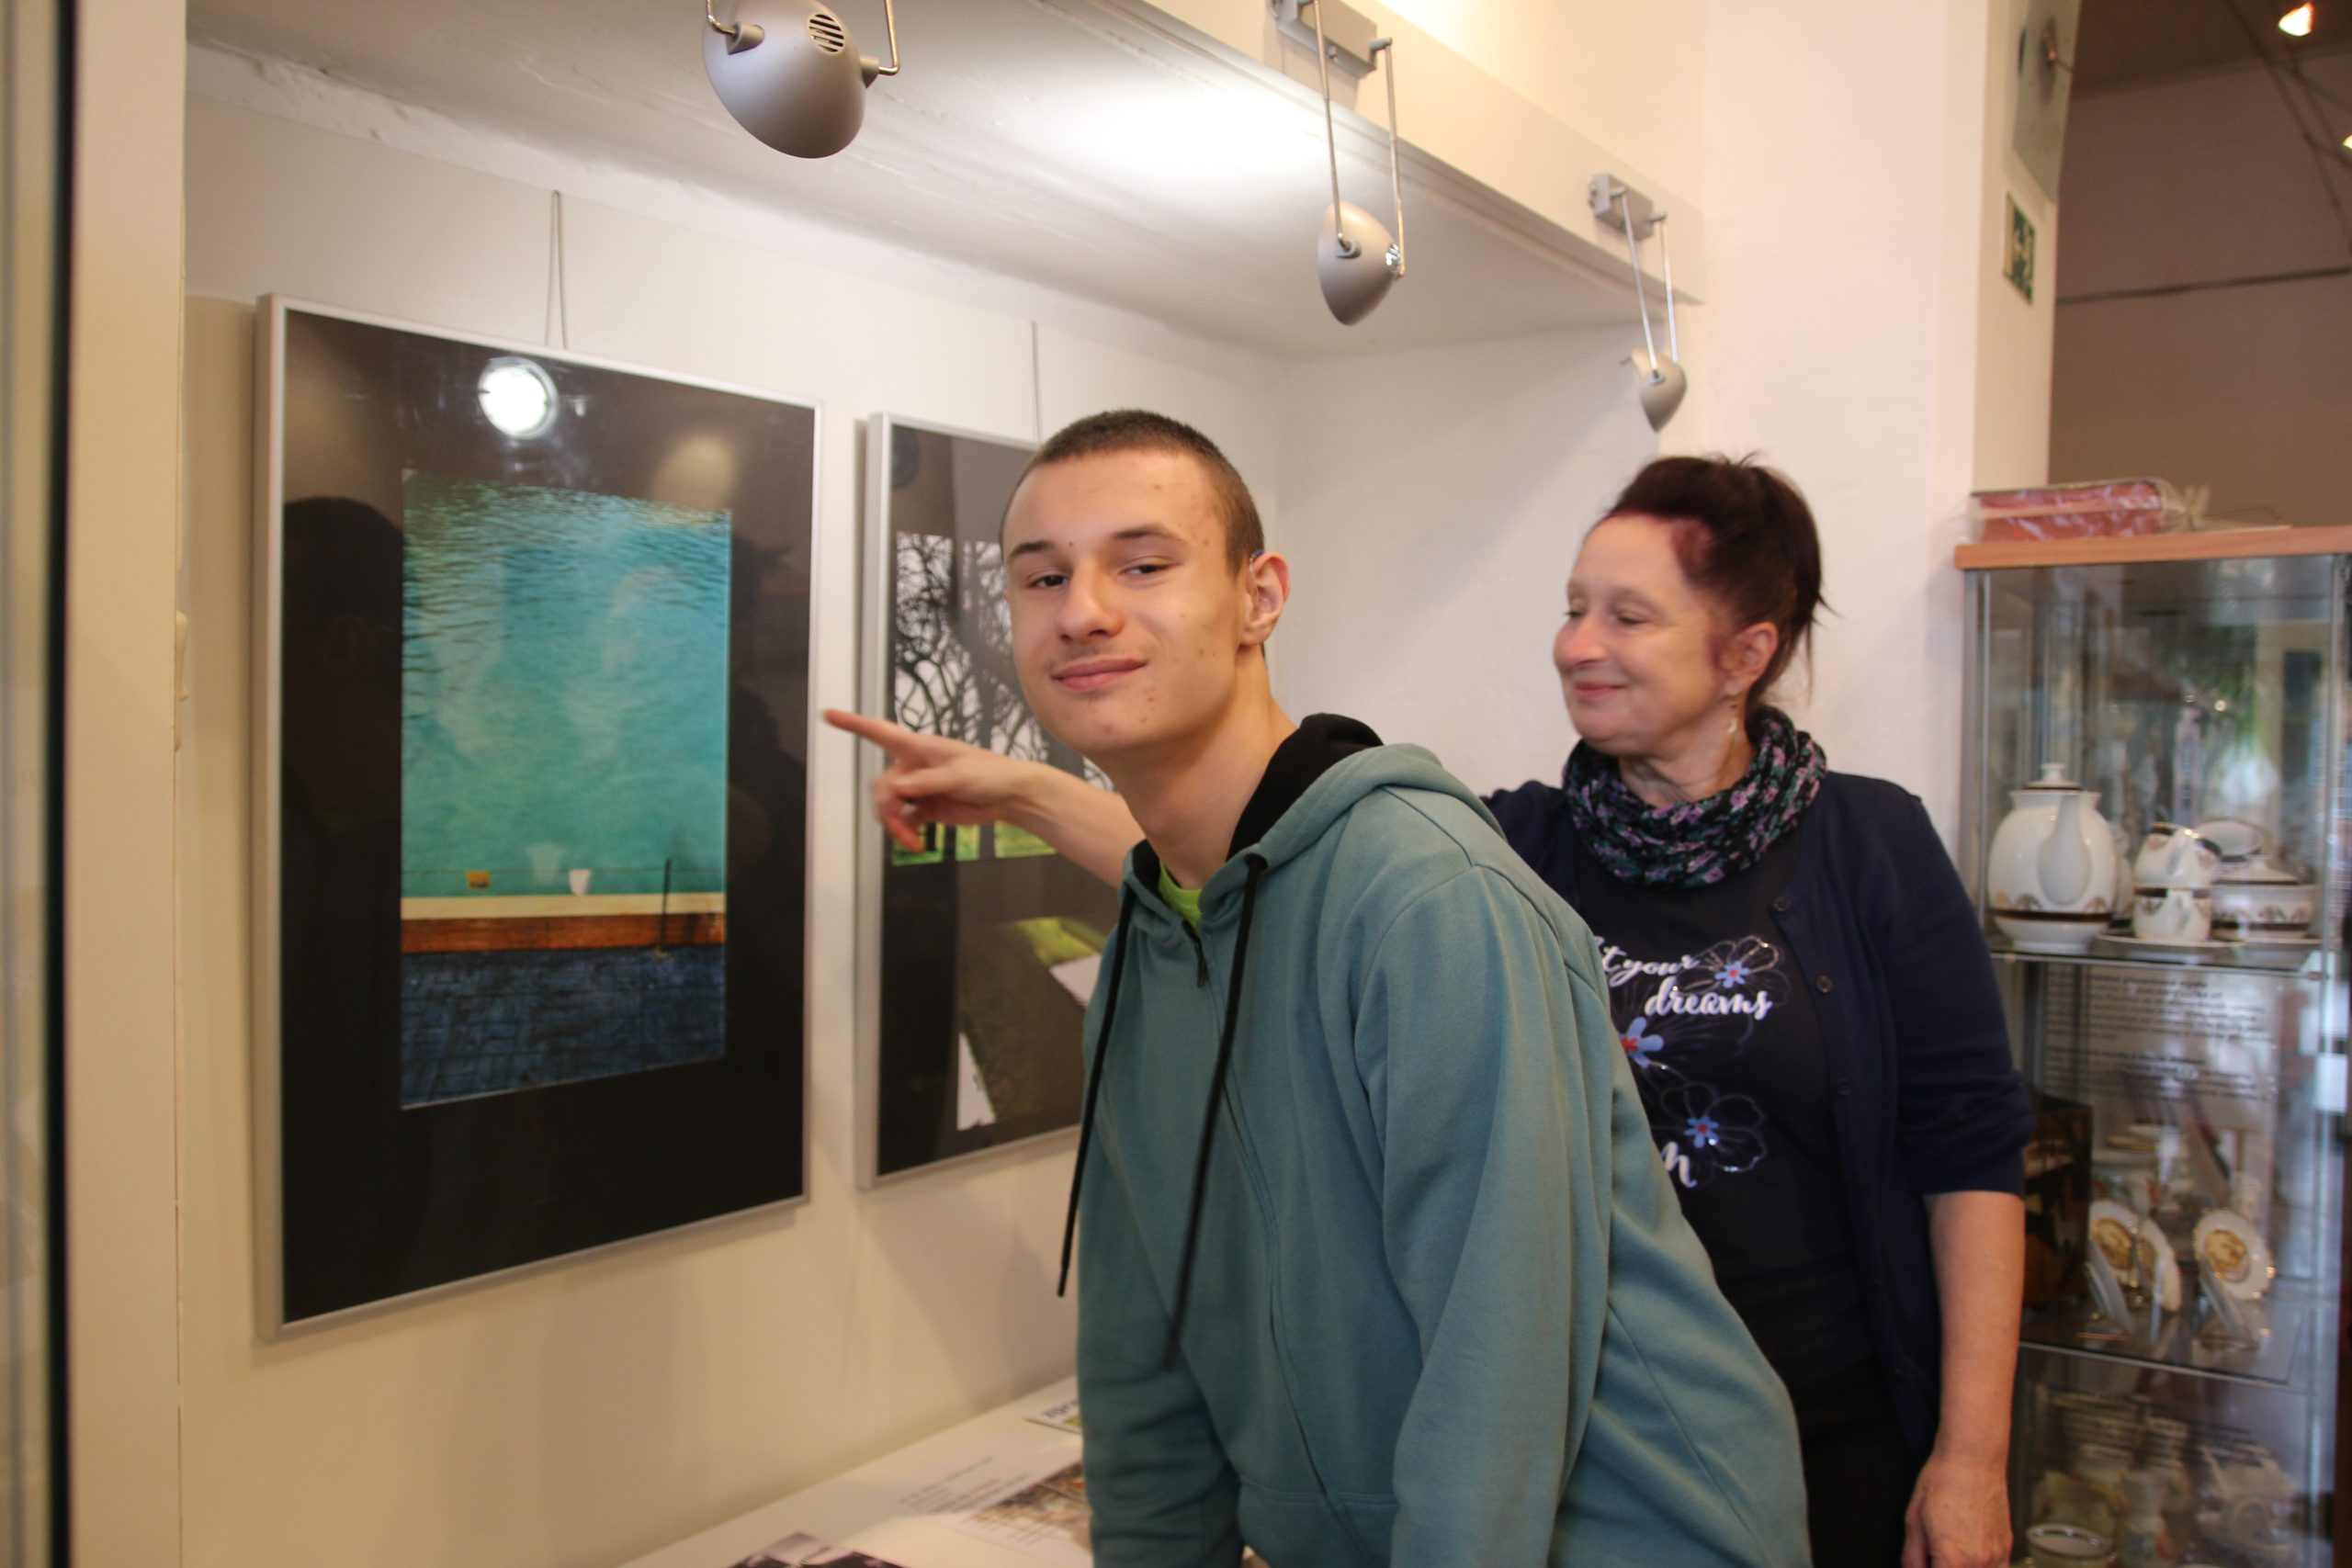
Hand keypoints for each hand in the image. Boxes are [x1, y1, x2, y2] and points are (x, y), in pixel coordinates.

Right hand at [823, 708, 1040, 852]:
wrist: (1010, 797)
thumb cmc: (990, 773)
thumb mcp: (958, 775)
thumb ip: (925, 782)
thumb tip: (896, 788)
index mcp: (918, 747)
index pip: (880, 732)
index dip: (852, 724)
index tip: (828, 714)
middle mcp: (913, 766)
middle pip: (881, 786)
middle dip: (886, 808)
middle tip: (900, 825)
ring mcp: (919, 788)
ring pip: (889, 807)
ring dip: (895, 825)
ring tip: (911, 842)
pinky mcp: (927, 808)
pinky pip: (904, 821)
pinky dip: (905, 833)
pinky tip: (916, 844)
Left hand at [1901, 1450, 2009, 1567]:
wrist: (1973, 1459)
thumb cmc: (1943, 1481)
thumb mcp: (1914, 1520)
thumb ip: (1912, 1557)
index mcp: (1953, 1560)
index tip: (1926, 1564)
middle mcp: (1980, 1563)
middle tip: (1935, 1558)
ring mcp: (1997, 1557)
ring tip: (1952, 1558)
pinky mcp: (2007, 1549)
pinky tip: (1970, 1559)